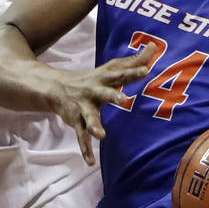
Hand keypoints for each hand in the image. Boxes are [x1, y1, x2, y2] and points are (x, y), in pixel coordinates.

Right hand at [51, 41, 154, 165]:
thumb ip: (134, 60)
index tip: (146, 69)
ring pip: (89, 117)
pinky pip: (81, 137)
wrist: (55, 87)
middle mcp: (93, 92)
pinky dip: (85, 149)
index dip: (133, 71)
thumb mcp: (111, 68)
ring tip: (100, 135)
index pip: (121, 74)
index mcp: (104, 78)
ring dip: (94, 125)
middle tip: (124, 100)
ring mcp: (83, 107)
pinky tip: (91, 162)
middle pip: (104, 93)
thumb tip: (153, 45)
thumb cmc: (93, 78)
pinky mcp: (76, 122)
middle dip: (112, 96)